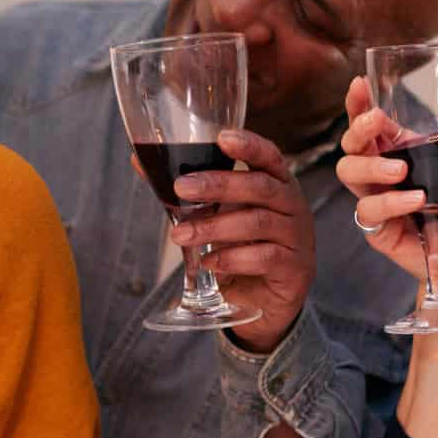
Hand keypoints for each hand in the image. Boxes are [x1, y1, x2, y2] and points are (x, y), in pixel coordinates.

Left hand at [169, 129, 314, 354]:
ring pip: (257, 223)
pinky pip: (264, 257)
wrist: (261, 300)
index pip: (269, 157)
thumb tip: (140, 162)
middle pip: (260, 187)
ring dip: (214, 227)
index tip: (222, 138)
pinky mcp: (295, 268)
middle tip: (181, 188)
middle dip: (219, 185)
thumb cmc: (239, 245)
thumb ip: (186, 190)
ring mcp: (297, 237)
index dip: (249, 145)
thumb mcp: (215, 214)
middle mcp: (291, 205)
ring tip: (180, 235)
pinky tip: (208, 262)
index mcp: (275, 183)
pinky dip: (231, 259)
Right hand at [335, 76, 437, 312]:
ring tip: (401, 170)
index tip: (360, 85)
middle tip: (376, 122)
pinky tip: (415, 201)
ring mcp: (377, 202)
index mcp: (401, 155)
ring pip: (349, 173)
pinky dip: (390, 203)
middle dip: (357, 129)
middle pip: (350, 145)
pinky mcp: (377, 230)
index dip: (358, 105)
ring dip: (371, 165)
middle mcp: (383, 176)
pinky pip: (369, 210)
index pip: (371, 126)